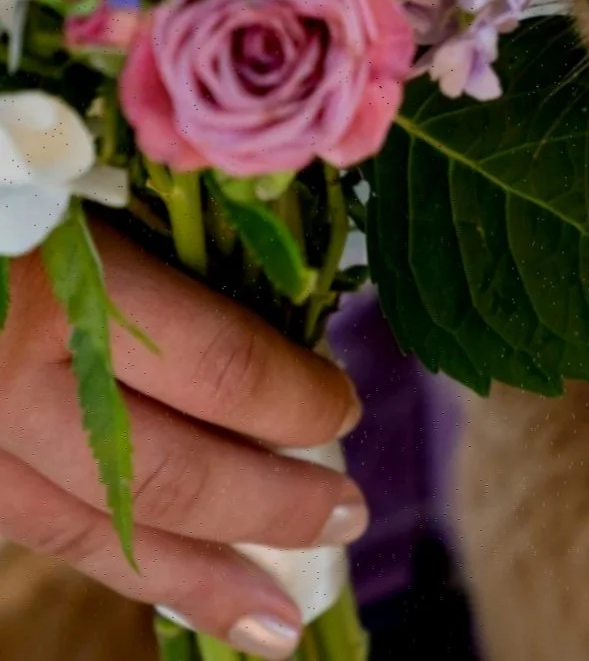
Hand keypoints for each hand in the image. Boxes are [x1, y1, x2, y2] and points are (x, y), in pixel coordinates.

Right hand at [0, 227, 365, 660]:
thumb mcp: (90, 186)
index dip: (296, 400)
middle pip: (172, 472)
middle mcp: (14, 378)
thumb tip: (289, 320)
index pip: (219, 366)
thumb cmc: (16, 178)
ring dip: (204, 581)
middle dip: (273, 506)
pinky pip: (46, 535)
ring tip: (282, 621)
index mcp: (69, 286)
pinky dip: (125, 571)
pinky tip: (183, 594)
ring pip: (105, 534)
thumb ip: (174, 248)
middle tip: (349, 515)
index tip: (346, 408)